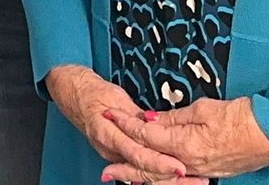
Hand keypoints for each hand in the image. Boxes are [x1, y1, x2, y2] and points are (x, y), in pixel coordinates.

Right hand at [42, 66, 203, 184]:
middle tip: (195, 180)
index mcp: (107, 133)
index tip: (179, 167)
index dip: (159, 162)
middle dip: (169, 178)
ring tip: (192, 181)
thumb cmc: (92, 93)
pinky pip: (139, 169)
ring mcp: (113, 155)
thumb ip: (136, 116)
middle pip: (142, 170)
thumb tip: (154, 124)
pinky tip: (173, 179)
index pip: (137, 154)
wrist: (74, 95)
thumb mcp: (116, 97)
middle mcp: (109, 149)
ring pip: (142, 173)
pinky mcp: (118, 155)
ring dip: (167, 179)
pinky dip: (158, 175)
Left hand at [105, 97, 268, 180]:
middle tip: (104, 169)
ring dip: (140, 176)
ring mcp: (200, 171)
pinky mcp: (209, 172)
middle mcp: (189, 163)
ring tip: (120, 176)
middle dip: (125, 165)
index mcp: (184, 145)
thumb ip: (172, 118)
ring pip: (162, 176)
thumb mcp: (203, 109)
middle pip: (149, 165)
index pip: (146, 135)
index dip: (126, 124)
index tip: (110, 114)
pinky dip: (161, 177)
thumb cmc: (240, 118)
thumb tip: (149, 121)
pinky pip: (178, 178)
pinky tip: (151, 177)